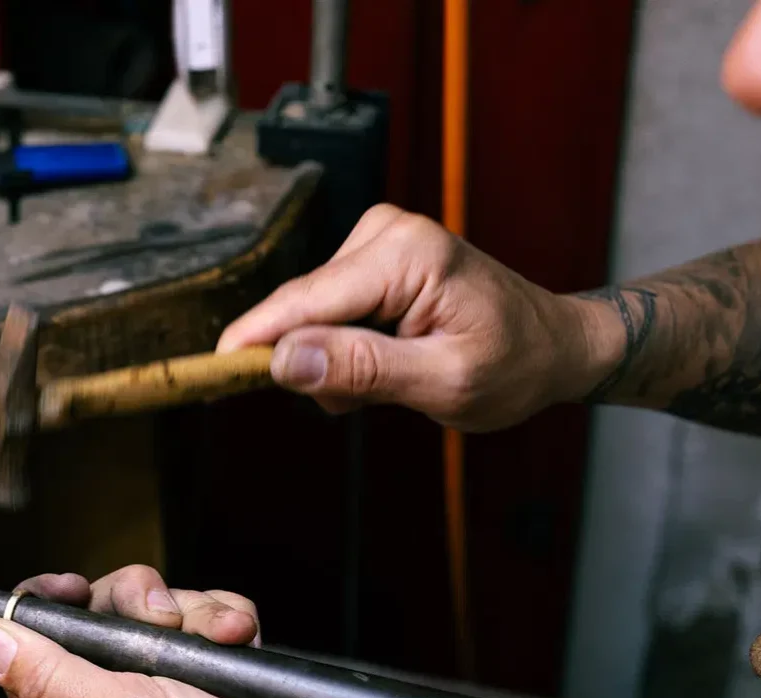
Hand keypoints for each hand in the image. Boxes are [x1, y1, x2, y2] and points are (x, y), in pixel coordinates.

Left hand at [0, 565, 375, 697]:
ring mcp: (167, 689)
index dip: (46, 607)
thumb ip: (49, 676)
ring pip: (162, 611)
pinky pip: (208, 621)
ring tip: (225, 642)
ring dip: (198, 614)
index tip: (76, 589)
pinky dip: (229, 624)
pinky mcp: (215, 677)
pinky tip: (244, 645)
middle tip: (165, 624)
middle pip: (100, 614)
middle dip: (139, 604)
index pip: (30, 646)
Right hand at [219, 204, 611, 425]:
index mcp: (408, 255)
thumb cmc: (513, 364)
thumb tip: (284, 362)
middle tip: (359, 403)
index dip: (253, 340)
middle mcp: (386, 231)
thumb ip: (362, 370)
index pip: (306, 300)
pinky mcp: (371, 254)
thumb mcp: (443, 383)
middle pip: (302, 309)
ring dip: (331, 360)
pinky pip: (325, 309)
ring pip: (309, 314)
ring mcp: (377, 238)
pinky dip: (341, 346)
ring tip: (388, 380)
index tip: (207, 370)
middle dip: (313, 363)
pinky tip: (382, 360)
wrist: (552, 345)